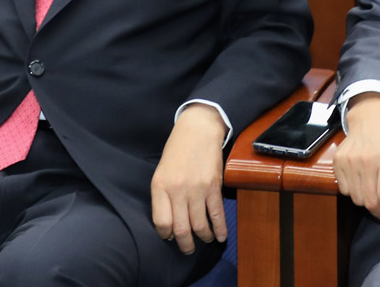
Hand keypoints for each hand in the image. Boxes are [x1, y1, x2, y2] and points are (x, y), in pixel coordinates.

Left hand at [149, 104, 229, 253]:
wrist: (198, 130)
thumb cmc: (177, 151)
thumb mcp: (161, 172)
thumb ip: (162, 196)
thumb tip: (169, 223)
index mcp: (160, 186)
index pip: (162, 222)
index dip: (166, 234)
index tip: (170, 236)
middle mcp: (177, 190)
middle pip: (181, 229)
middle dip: (185, 245)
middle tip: (188, 249)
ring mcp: (197, 189)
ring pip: (200, 225)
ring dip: (203, 238)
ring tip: (204, 240)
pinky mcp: (214, 187)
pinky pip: (217, 214)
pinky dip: (219, 229)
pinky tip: (220, 236)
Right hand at [333, 95, 379, 229]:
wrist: (370, 120)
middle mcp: (367, 160)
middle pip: (369, 201)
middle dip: (379, 212)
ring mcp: (350, 160)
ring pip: (356, 198)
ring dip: (366, 202)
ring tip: (373, 191)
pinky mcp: (338, 161)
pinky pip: (344, 190)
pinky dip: (354, 192)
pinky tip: (361, 181)